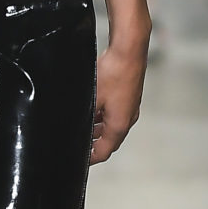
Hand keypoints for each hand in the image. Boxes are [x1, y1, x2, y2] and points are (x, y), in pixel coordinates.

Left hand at [90, 38, 147, 164]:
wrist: (129, 49)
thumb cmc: (115, 72)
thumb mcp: (92, 98)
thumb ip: (85, 115)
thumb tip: (76, 124)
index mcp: (120, 125)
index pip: (105, 151)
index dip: (91, 158)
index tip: (81, 159)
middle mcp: (129, 118)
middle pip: (110, 140)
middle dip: (94, 143)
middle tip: (79, 142)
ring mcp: (131, 107)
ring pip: (113, 125)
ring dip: (99, 128)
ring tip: (83, 125)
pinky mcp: (130, 95)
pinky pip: (116, 112)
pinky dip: (104, 115)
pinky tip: (93, 107)